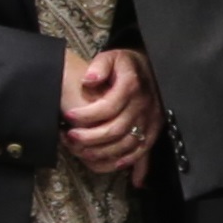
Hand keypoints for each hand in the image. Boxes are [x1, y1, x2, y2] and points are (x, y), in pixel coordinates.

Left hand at [60, 48, 154, 178]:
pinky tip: (114, 164)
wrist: (151, 69)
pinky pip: (142, 151)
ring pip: (127, 144)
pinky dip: (128, 161)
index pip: (107, 106)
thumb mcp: (111, 57)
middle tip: (70, 136)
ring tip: (82, 150)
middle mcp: (144, 105)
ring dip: (103, 152)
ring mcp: (151, 120)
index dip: (86, 115)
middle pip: (116, 129)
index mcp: (132, 85)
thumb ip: (99, 66)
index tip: (68, 116)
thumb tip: (89, 79)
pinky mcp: (154, 130)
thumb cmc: (126, 65)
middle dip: (89, 137)